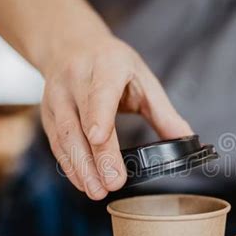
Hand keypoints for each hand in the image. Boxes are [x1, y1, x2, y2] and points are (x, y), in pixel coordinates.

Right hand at [40, 32, 191, 198]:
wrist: (70, 45)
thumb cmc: (112, 63)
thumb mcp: (143, 79)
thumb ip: (164, 112)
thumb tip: (188, 140)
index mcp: (107, 65)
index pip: (101, 91)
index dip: (99, 114)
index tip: (99, 137)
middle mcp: (77, 78)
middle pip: (82, 120)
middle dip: (96, 155)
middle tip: (112, 183)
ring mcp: (57, 96)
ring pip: (65, 135)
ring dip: (80, 167)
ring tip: (97, 191)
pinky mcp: (47, 112)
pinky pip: (56, 142)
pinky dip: (70, 165)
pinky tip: (83, 183)